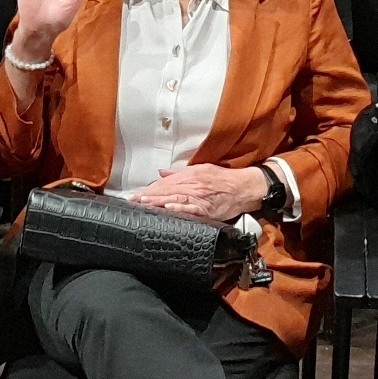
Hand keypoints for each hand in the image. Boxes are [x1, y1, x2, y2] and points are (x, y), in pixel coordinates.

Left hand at [130, 164, 268, 221]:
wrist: (244, 187)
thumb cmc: (224, 179)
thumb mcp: (201, 169)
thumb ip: (180, 173)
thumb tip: (162, 174)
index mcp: (190, 175)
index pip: (165, 183)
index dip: (150, 188)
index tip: (137, 194)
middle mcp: (193, 184)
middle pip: (167, 190)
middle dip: (149, 195)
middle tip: (134, 200)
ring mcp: (199, 197)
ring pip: (175, 198)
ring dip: (158, 201)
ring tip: (144, 203)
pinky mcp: (206, 209)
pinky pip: (191, 209)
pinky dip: (179, 208)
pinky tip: (169, 209)